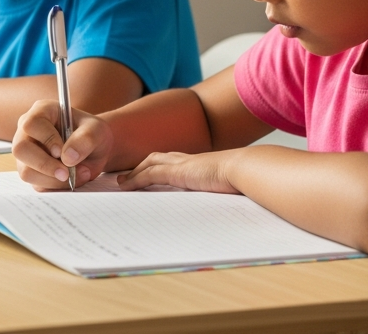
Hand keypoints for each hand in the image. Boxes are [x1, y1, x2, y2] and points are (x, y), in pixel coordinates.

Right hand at [12, 99, 114, 189]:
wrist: (95, 150)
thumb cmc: (92, 133)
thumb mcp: (97, 131)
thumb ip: (85, 140)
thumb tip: (67, 157)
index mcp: (41, 112)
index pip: (32, 124)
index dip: (46, 139)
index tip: (62, 152)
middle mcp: (28, 132)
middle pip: (20, 149)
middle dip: (44, 165)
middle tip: (66, 173)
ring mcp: (27, 154)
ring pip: (26, 171)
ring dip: (53, 179)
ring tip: (78, 174)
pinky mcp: (32, 172)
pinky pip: (37, 184)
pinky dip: (56, 187)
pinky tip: (73, 179)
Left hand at [117, 149, 242, 193]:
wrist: (246, 169)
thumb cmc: (243, 180)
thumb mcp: (228, 188)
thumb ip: (221, 193)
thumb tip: (225, 208)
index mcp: (199, 164)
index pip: (174, 163)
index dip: (160, 167)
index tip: (150, 174)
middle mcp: (188, 161)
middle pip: (158, 159)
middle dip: (141, 166)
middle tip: (127, 176)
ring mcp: (182, 165)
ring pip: (150, 164)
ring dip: (134, 172)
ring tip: (121, 182)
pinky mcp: (177, 172)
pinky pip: (150, 174)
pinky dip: (135, 179)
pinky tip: (125, 186)